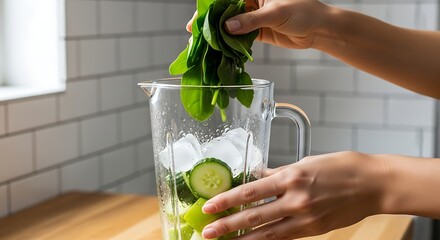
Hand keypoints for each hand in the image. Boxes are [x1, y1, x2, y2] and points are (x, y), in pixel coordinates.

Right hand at [187, 0, 330, 48]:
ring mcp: (254, 17)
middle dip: (211, 22)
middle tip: (194, 33)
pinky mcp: (258, 31)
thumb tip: (228, 27)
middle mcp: (252, 2)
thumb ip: (251, 20)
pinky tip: (221, 50)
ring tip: (204, 44)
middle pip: (226, 11)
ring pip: (232, 25)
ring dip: (219, 35)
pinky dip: (232, 44)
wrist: (319, 28)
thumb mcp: (276, 12)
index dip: (211, 7)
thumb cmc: (304, 11)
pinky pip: (241, 37)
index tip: (199, 18)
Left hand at [201, 151, 386, 238]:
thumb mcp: (306, 162)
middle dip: (227, 225)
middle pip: (254, 216)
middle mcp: (295, 199)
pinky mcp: (315, 230)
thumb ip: (280, 172)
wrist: (373, 184)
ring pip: (267, 234)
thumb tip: (258, 175)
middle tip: (207, 232)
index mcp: (291, 177)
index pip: (250, 191)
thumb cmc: (342, 166)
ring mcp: (305, 218)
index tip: (209, 206)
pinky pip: (285, 237)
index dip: (226, 200)